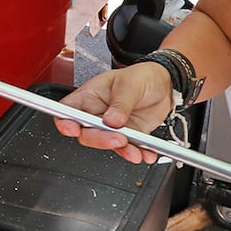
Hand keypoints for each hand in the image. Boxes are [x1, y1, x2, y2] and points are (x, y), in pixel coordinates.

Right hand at [52, 63, 174, 163]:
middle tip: (119, 138)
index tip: (72, 128)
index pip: (68, 110)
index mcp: (90, 95)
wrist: (165, 85)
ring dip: (121, 150)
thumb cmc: (141, 76)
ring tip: (135, 151)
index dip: (65, 121)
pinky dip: (137, 153)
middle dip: (101, 139)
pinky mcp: (127, 135)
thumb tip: (111, 121)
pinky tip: (146, 153)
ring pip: (107, 144)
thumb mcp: (130, 84)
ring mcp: (111, 127)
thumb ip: (120, 103)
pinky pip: (127, 149)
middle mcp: (97, 114)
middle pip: (86, 133)